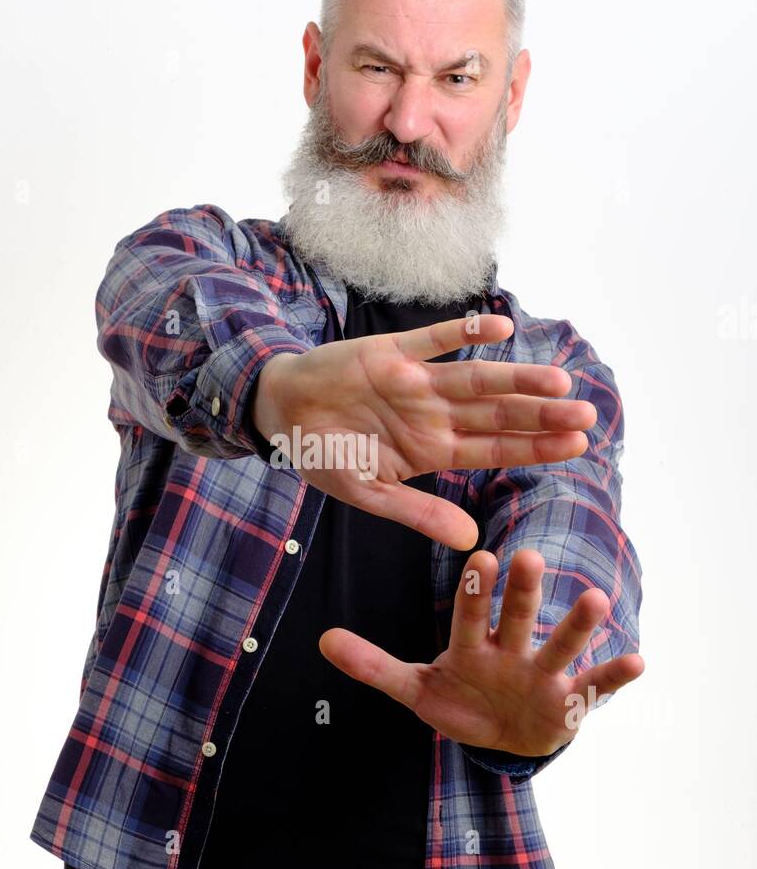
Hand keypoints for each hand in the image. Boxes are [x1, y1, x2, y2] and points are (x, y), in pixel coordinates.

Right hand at [250, 315, 596, 549]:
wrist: (281, 411)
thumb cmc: (323, 456)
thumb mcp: (369, 493)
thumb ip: (419, 512)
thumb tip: (471, 541)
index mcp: (432, 450)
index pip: (496, 450)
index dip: (537, 447)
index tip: (579, 446)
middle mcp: (435, 414)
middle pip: (499, 415)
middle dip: (542, 415)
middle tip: (588, 414)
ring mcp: (418, 382)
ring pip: (478, 379)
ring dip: (518, 379)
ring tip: (559, 381)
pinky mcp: (394, 351)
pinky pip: (436, 340)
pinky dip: (466, 332)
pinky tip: (501, 327)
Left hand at [318, 548, 644, 757]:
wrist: (504, 738)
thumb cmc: (462, 702)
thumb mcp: (416, 689)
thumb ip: (373, 666)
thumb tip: (322, 640)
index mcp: (471, 645)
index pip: (469, 614)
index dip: (474, 592)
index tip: (479, 558)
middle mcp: (510, 650)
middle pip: (515, 618)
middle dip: (521, 592)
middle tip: (528, 555)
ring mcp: (542, 673)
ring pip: (559, 643)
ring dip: (576, 624)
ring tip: (595, 597)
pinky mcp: (569, 700)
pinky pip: (594, 686)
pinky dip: (615, 676)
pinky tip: (639, 661)